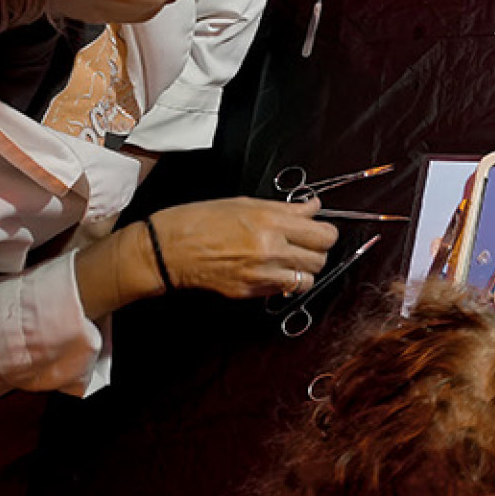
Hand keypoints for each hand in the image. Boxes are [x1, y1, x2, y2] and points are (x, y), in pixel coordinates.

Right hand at [143, 199, 337, 299]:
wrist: (169, 249)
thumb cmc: (201, 220)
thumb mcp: (245, 204)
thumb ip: (285, 209)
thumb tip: (312, 208)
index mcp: (270, 221)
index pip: (323, 234)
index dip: (325, 233)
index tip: (318, 232)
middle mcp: (270, 249)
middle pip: (320, 259)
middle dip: (316, 252)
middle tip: (303, 245)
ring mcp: (261, 273)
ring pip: (307, 280)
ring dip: (302, 271)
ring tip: (287, 261)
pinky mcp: (250, 291)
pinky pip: (282, 290)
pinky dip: (283, 282)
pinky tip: (270, 270)